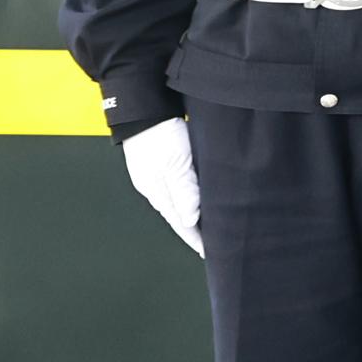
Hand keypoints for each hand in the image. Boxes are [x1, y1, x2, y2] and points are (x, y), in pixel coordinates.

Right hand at [121, 116, 203, 257]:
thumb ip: (183, 191)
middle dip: (196, 230)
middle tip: (216, 242)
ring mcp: (157, 175)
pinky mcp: (163, 162)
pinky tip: (199, 197)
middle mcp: (156, 187)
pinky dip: (190, 196)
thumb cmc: (159, 135)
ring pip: (180, 201)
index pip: (180, 223)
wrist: (145, 107)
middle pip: (179, 215)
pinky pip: (179, 186)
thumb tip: (190, 220)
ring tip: (212, 224)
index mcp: (157, 192)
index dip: (195, 239)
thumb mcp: (174, 164)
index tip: (210, 253)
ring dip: (194, 213)